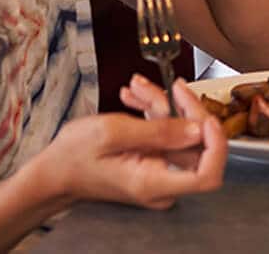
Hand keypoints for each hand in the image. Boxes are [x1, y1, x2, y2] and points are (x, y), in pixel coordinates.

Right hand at [38, 78, 224, 210]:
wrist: (53, 172)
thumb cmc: (73, 156)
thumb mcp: (113, 133)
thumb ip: (159, 131)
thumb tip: (198, 128)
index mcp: (154, 183)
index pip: (208, 174)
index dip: (215, 144)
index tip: (205, 116)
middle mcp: (162, 183)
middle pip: (196, 146)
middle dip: (183, 109)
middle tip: (172, 84)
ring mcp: (158, 173)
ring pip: (179, 134)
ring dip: (163, 105)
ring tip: (139, 86)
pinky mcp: (153, 162)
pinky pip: (165, 136)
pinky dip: (153, 114)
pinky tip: (136, 97)